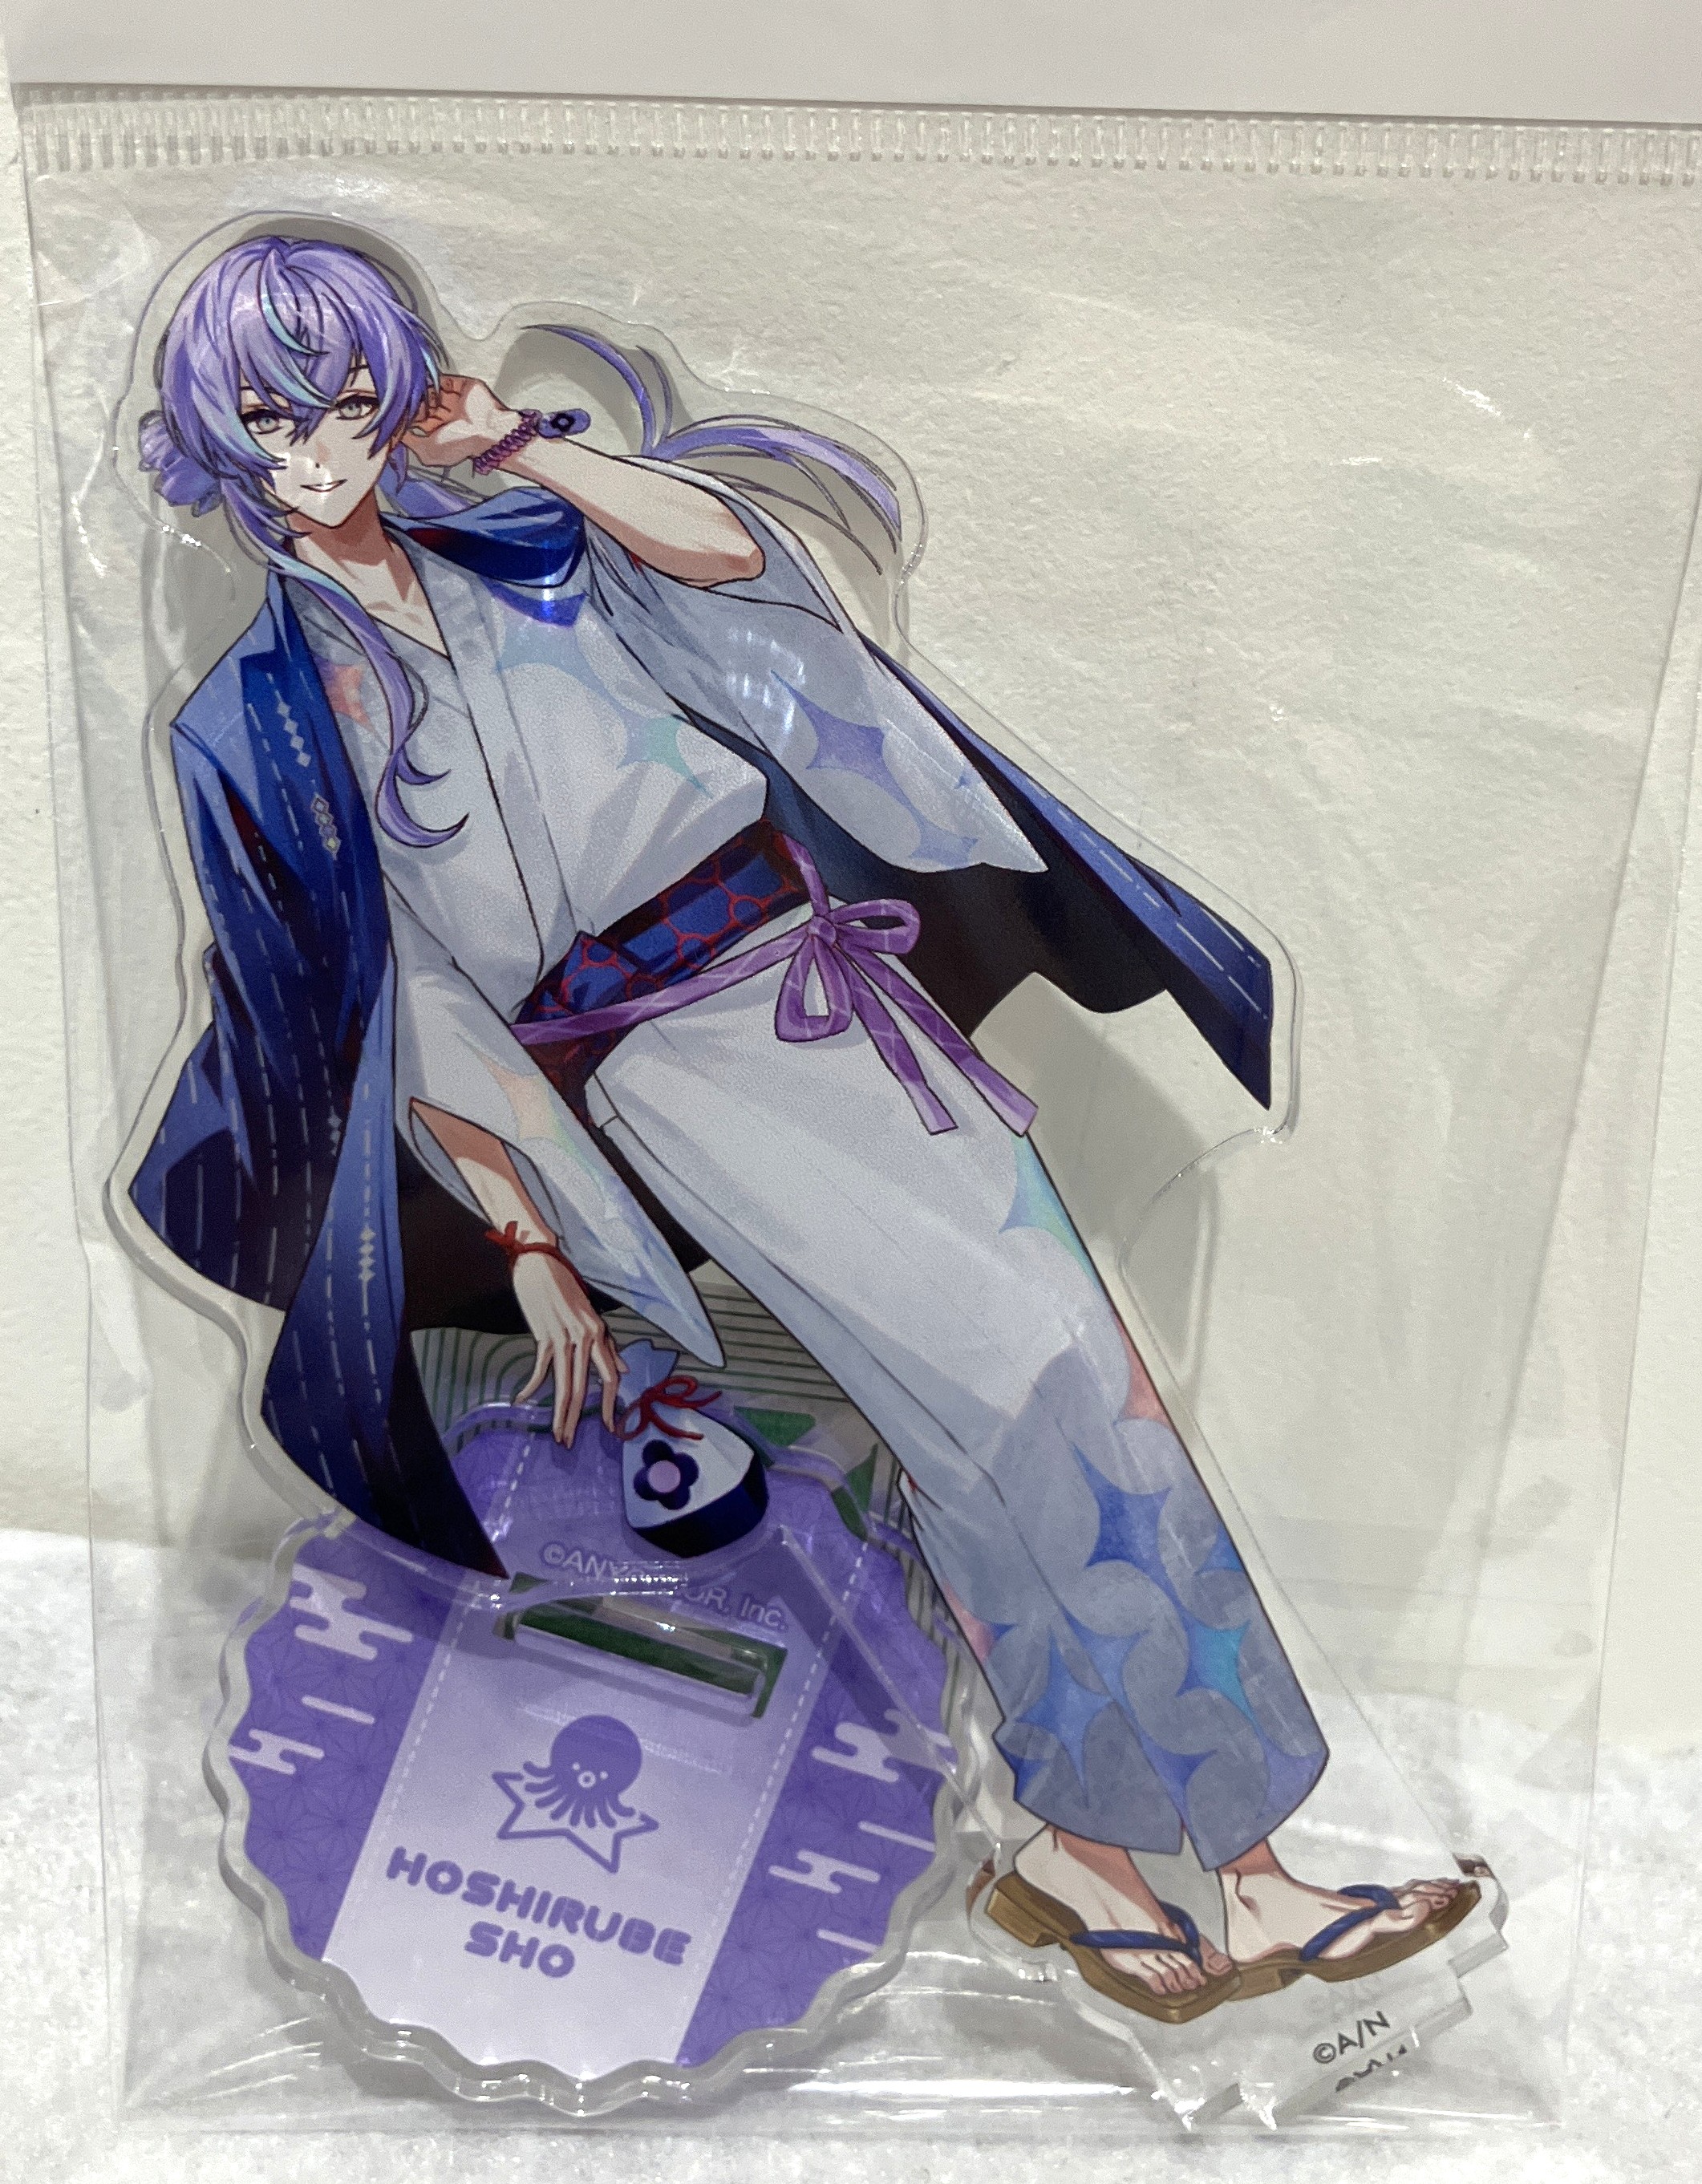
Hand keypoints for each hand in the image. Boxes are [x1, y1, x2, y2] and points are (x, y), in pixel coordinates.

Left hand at [402, 374, 521, 469]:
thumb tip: (394, 433)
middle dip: (409, 400)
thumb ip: (410, 442)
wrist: (488, 432)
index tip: (390, 409)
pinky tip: (425, 383)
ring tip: (412, 390)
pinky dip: (433, 380)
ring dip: (420, 389)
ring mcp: (452, 399)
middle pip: (420, 402)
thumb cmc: (462, 446)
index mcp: (436, 431)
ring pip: (430, 389)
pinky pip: (443, 379)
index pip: (414, 418)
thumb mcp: (429, 452)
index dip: (402, 414)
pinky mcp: (461, 386)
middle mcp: (443, 415)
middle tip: (398, 397)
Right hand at [512, 1248, 622, 1444]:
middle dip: (577, 1418)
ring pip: (564, 1384)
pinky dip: (531, 1387)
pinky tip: (522, 1401)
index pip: (611, 1376)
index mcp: (599, 1332)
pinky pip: (539, 1368)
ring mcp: (564, 1337)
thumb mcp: (590, 1314)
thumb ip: (607, 1344)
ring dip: (559, 1413)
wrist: (540, 1261)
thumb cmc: (565, 1286)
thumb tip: (625, 1369)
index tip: (607, 1426)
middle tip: (569, 1442)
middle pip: (584, 1387)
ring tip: (556, 1434)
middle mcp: (585, 1337)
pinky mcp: (543, 1334)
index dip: (609, 1403)